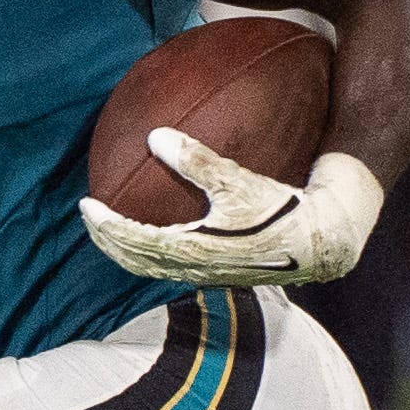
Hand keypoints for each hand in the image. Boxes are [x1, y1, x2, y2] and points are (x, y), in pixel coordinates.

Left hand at [78, 139, 384, 286]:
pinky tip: (155, 226)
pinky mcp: (220, 270)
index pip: (135, 242)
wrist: (323, 240)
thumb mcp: (241, 181)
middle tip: (90, 215)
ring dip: (127, 249)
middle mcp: (196, 269)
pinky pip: (172, 263)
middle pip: (136, 262)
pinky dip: (152, 248)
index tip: (86, 204)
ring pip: (153, 267)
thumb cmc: (284, 208)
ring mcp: (207, 274)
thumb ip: (198, 160)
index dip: (105, 226)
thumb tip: (156, 135)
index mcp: (195, 251)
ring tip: (112, 225)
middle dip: (108, 241)